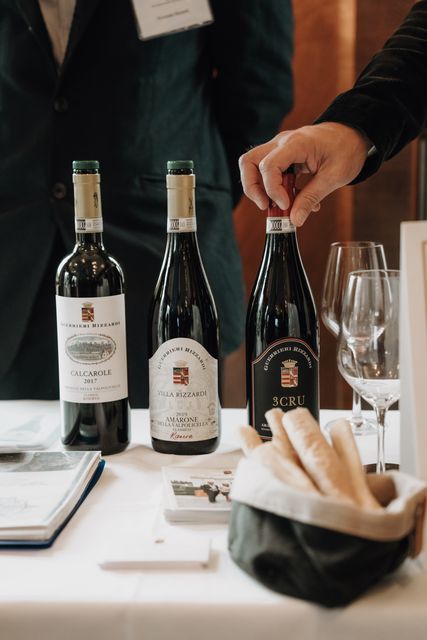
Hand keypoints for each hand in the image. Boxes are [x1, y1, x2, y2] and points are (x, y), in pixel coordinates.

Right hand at [239, 122, 370, 225]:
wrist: (352, 135)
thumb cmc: (346, 150)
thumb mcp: (334, 177)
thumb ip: (311, 197)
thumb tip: (295, 220)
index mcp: (296, 143)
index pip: (269, 166)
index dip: (273, 190)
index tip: (285, 206)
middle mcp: (282, 143)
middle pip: (249, 162)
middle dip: (253, 188)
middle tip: (266, 207)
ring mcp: (279, 148)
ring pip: (253, 166)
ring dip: (260, 189)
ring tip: (278, 206)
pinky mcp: (282, 156)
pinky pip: (268, 172)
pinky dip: (274, 189)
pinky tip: (293, 200)